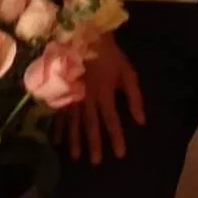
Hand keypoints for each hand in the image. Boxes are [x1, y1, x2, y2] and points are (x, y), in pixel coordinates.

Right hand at [66, 28, 145, 162]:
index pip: (112, 120)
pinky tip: (56, 140)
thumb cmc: (109, 54)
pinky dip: (57, 126)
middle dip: (94, 144)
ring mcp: (72, 94)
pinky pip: (59, 111)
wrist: (85, 35)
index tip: (119, 154)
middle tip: (95, 162)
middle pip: (91, 125)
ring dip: (75, 139)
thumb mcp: (127, 72)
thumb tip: (140, 120)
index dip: (116, 138)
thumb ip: (134, 97)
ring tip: (75, 156)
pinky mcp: (62, 90)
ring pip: (73, 121)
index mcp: (105, 93)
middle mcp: (87, 98)